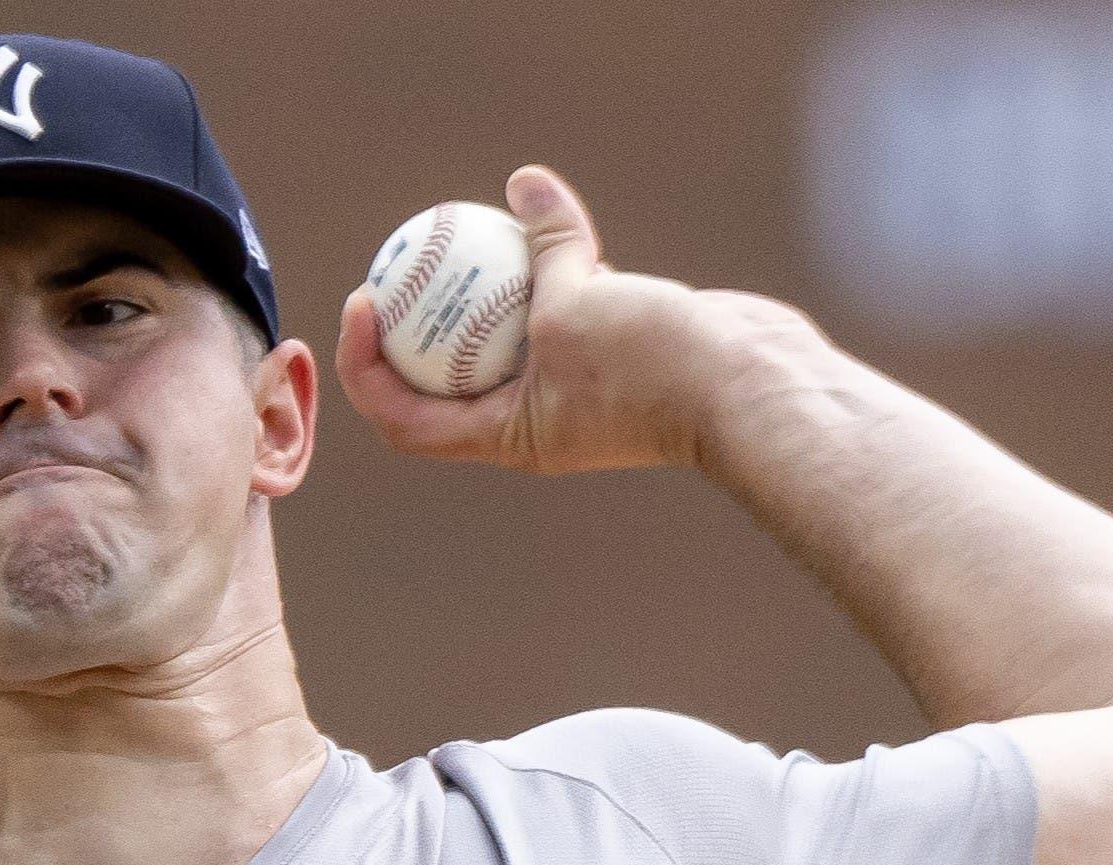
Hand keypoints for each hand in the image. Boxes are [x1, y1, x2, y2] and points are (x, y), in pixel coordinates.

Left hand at [334, 165, 807, 476]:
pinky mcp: (606, 354)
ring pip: (504, 339)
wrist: (749, 385)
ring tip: (453, 235)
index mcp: (505, 436)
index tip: (363, 303)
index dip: (367, 367)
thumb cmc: (653, 366)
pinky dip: (543, 271)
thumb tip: (524, 181)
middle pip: (443, 379)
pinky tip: (537, 215)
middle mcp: (530, 421)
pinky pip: (557, 310)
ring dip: (478, 294)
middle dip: (409, 328)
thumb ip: (544, 245)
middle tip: (392, 265)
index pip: (405, 418)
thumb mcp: (578, 300)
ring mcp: (569, 389)